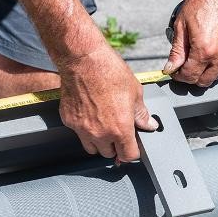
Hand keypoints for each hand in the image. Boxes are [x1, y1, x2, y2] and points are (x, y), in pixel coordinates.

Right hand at [58, 44, 157, 162]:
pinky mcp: (69, 121)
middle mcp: (100, 133)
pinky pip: (78, 133)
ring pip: (92, 148)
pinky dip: (84, 129)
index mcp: (120, 128)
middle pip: (109, 154)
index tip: (132, 147)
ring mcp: (82, 129)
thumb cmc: (109, 72)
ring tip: (104, 127)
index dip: (132, 152)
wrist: (83, 60)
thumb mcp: (135, 92)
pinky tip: (90, 114)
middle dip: (115, 146)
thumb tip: (148, 124)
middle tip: (118, 132)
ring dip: (99, 143)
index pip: (128, 156)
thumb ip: (141, 114)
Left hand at [164, 0, 217, 86]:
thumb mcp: (182, 24)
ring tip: (199, 55)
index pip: (190, 76)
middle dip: (193, 77)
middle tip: (185, 66)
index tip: (176, 71)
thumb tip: (171, 67)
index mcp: (204, 49)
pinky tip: (213, 50)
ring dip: (208, 70)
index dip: (179, 76)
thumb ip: (177, 50)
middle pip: (206, 81)